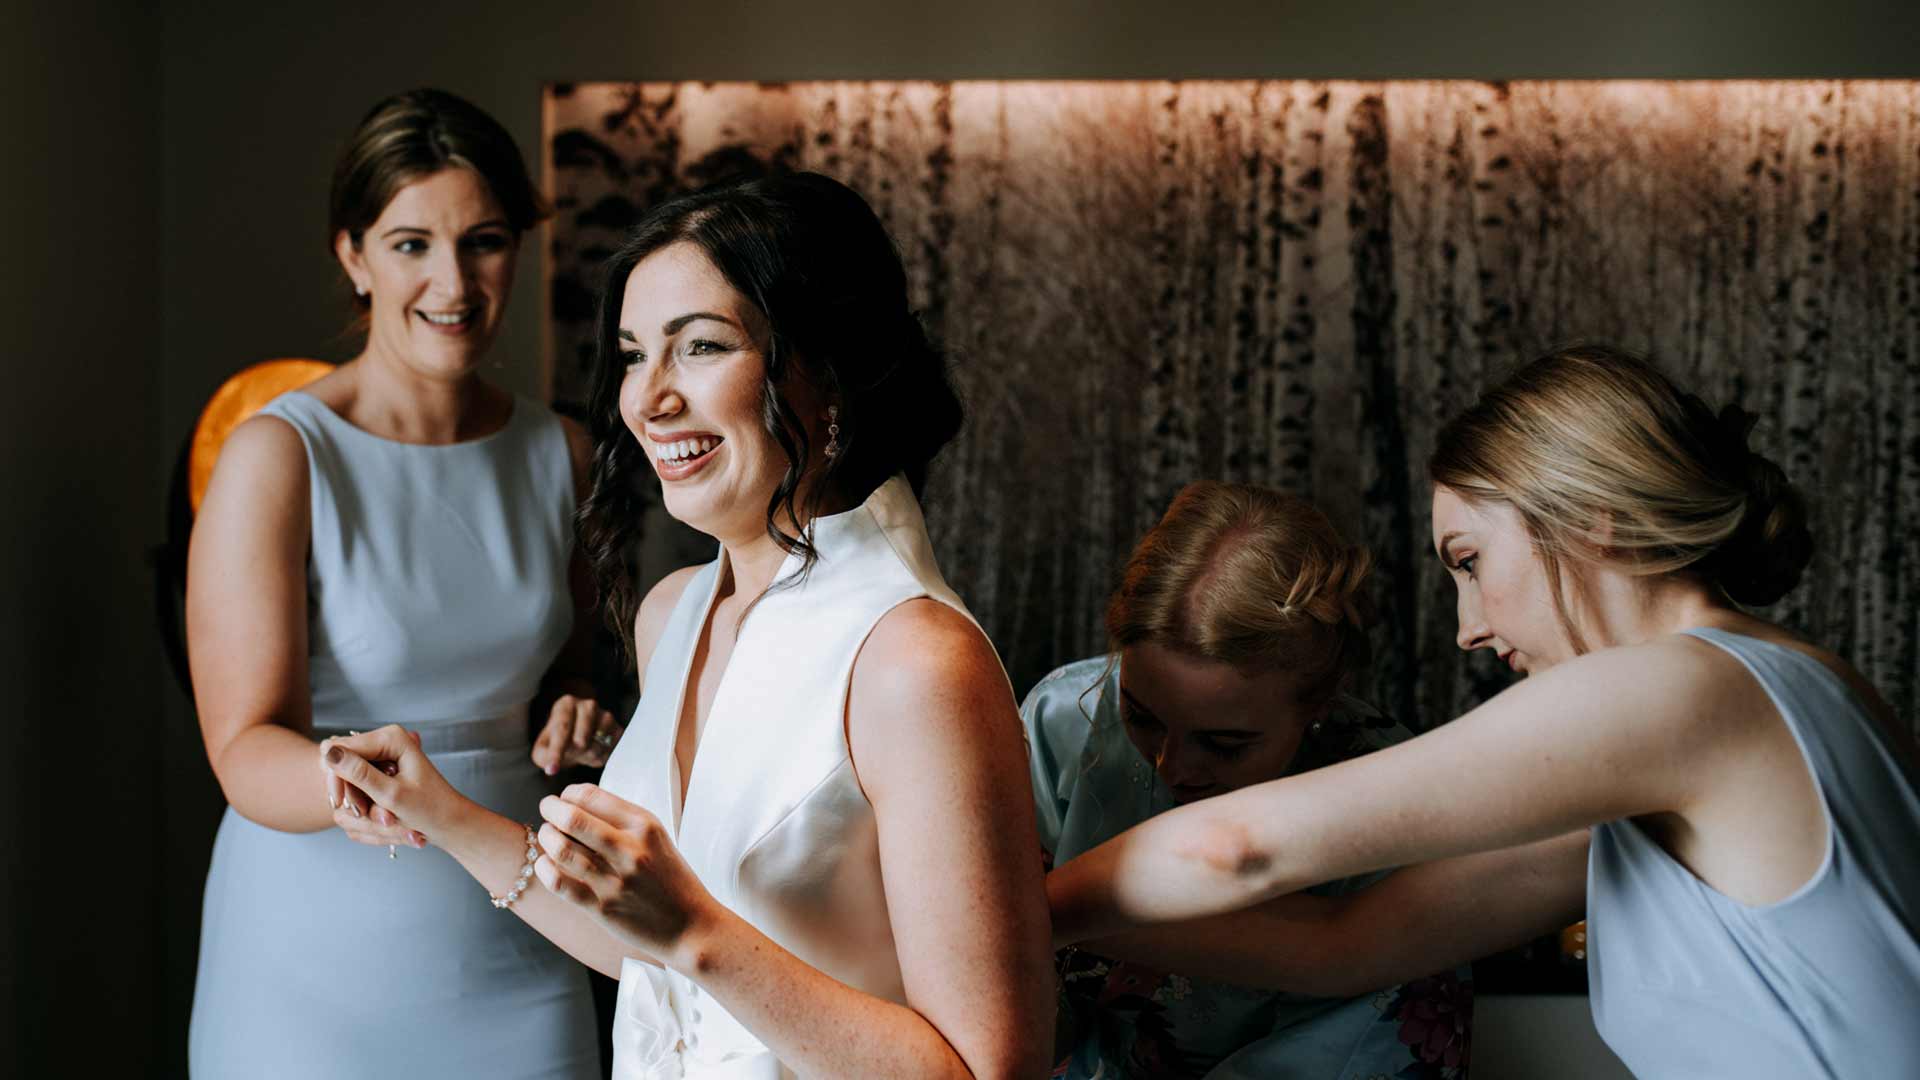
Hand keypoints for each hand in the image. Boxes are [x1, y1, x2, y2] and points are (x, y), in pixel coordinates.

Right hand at [320, 731, 428, 849]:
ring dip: (363, 809)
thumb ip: (359, 773)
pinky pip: (357, 794)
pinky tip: (388, 822)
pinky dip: (368, 812)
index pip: (337, 749)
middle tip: (372, 816)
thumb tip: (329, 752)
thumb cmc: (431, 810)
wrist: (448, 824)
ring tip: (390, 822)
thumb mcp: (392, 795)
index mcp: (390, 738)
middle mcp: (383, 743)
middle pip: (340, 768)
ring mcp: (379, 759)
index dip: (336, 778)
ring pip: (347, 785)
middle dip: (353, 797)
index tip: (343, 804)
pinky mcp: (377, 775)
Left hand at [532, 695, 622, 774]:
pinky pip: (610, 751)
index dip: (556, 752)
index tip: (552, 770)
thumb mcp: (543, 748)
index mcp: (566, 704)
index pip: (562, 729)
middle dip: (573, 753)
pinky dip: (601, 758)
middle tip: (570, 754)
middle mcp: (588, 705)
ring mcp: (606, 716)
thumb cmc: (558, 741)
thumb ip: (544, 756)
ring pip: (597, 747)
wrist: (579, 736)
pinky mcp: (619, 729)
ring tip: (582, 753)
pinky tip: (595, 753)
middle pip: (581, 740)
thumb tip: (552, 767)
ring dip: (587, 757)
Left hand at [534, 783, 723, 968]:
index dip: (569, 793)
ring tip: (546, 835)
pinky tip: (544, 864)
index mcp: (645, 826)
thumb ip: (623, 820)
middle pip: (572, 818)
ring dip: (546, 837)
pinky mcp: (602, 908)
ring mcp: (615, 880)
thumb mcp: (657, 839)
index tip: (565, 798)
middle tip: (546, 808)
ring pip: (562, 849)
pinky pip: (559, 883)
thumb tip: (580, 803)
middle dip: (551, 809)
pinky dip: (544, 869)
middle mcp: (629, 850)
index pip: (592, 795)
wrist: (691, 926)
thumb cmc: (671, 880)